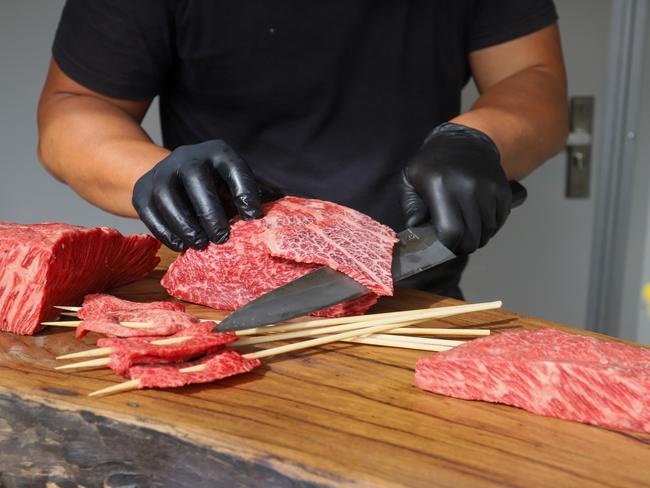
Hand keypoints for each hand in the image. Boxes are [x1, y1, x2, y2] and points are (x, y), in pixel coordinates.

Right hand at [132, 140, 261, 251]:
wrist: (172, 178)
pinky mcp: (141, 190)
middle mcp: (188, 156)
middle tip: (221, 238)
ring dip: (184, 224)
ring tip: (200, 244)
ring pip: (167, 194)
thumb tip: (279, 217)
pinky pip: (149, 211)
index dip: (244, 192)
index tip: (253, 218)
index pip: (233, 167)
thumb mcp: (235, 185)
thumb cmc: (216, 188)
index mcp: (218, 153)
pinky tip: (181, 244)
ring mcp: (161, 171)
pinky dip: (165, 231)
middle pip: (195, 177)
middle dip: (209, 211)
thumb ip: (254, 197)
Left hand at [399, 123, 511, 254]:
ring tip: (465, 228)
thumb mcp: (409, 181)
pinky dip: (490, 227)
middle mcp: (467, 187)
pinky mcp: (502, 189)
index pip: (451, 232)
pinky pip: (499, 221)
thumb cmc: (431, 166)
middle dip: (462, 246)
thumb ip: (411, 208)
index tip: (442, 246)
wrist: (464, 140)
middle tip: (454, 242)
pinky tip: (477, 219)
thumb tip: (416, 229)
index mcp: (440, 186)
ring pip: (487, 232)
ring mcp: (487, 188)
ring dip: (477, 237)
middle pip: (472, 237)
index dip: (447, 246)